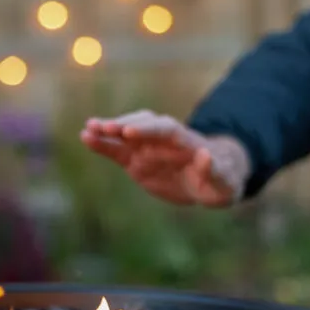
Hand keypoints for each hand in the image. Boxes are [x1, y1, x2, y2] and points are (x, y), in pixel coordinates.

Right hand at [80, 110, 249, 206]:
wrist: (209, 182)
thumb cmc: (221, 182)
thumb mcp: (224, 183)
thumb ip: (215, 171)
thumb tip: (205, 155)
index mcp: (187, 142)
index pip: (166, 130)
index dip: (147, 130)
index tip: (129, 133)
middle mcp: (164, 140)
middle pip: (143, 126)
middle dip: (123, 126)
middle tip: (103, 128)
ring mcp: (148, 148)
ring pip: (126, 135)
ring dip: (107, 130)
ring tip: (87, 130)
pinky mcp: (135, 160)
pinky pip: (116, 150)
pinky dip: (102, 144)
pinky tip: (85, 137)